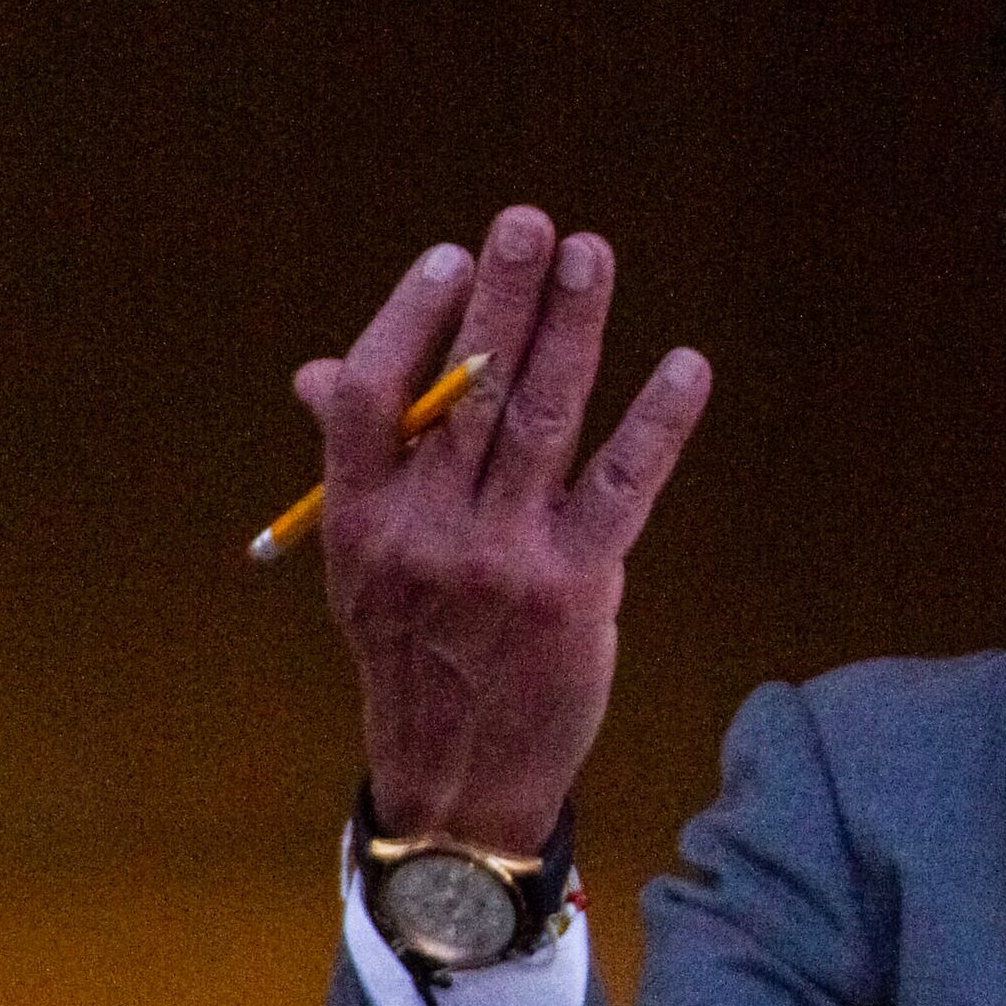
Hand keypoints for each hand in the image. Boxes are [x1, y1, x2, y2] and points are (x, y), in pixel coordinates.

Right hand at [300, 207, 712, 856]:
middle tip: (528, 222)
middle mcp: (426, 533)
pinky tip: (684, 367)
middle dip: (500, 299)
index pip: (371, 397)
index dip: (408, 319)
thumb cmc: (415, 654)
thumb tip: (321, 369)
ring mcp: (501, 561)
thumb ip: (357, 464)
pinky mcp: (573, 590)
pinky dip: (656, 423)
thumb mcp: (364, 566)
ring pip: (540, 421)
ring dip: (571, 330)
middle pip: (463, 392)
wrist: (456, 782)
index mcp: (363, 519)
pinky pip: (621, 488)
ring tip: (589, 256)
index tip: (449, 258)